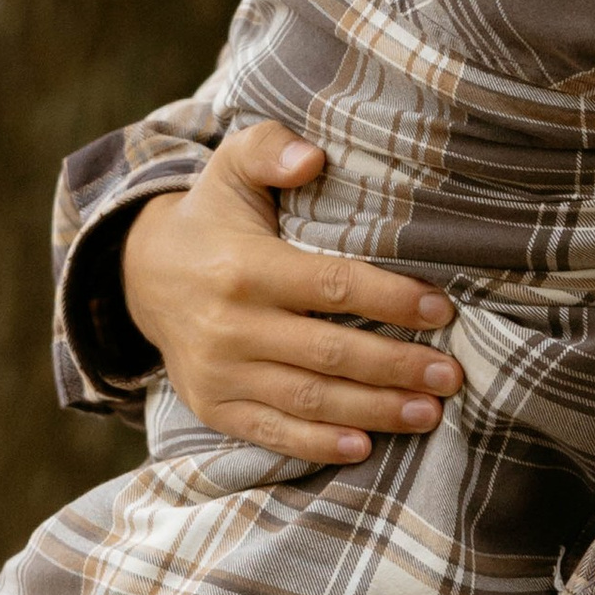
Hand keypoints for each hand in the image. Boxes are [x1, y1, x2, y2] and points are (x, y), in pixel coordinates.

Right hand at [118, 121, 461, 463]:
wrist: (143, 274)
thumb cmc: (214, 217)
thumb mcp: (234, 166)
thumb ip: (270, 148)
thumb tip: (312, 158)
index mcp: (246, 266)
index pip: (333, 285)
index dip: (392, 299)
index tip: (443, 309)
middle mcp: (230, 325)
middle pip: (330, 352)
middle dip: (397, 367)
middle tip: (451, 375)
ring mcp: (219, 371)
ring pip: (308, 399)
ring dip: (374, 410)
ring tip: (429, 413)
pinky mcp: (212, 405)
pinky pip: (270, 432)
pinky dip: (318, 444)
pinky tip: (364, 446)